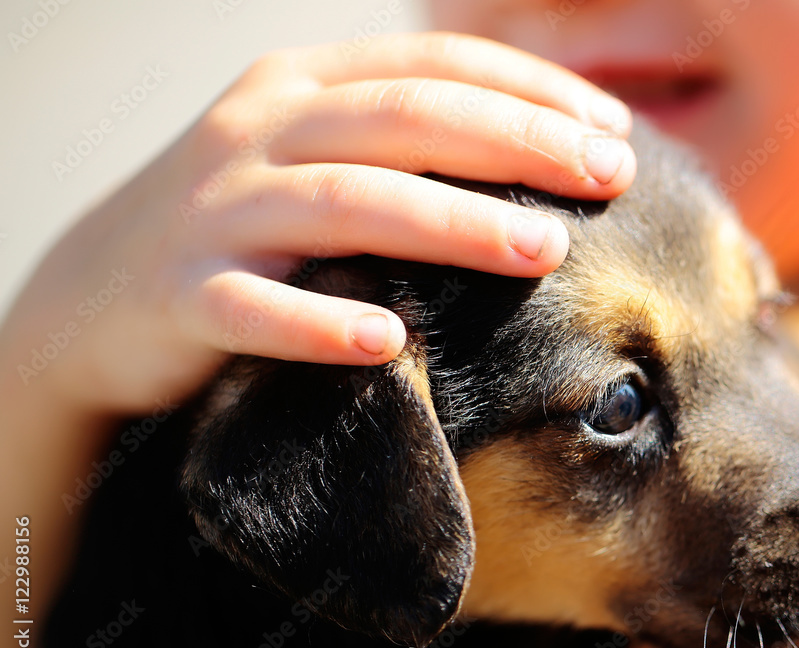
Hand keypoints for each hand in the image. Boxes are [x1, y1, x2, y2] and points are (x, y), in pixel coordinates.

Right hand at [2, 32, 634, 415]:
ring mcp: (217, 210)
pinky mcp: (181, 293)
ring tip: (541, 250)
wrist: (97, 292)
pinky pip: (255, 308)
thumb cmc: (241, 226)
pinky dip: (320, 322)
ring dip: (450, 224)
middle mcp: (260, 131)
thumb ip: (398, 150)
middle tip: (608, 180)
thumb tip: (533, 171)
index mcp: (302, 87)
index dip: (531, 92)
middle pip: (403, 121)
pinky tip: (387, 342)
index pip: (432, 68)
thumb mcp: (310, 159)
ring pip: (345, 201)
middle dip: (516, 145)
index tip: (614, 133)